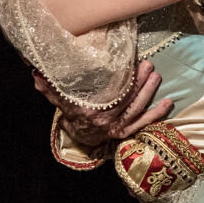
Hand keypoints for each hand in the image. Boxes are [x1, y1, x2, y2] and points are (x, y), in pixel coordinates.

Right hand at [35, 59, 173, 143]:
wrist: (80, 137)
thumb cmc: (73, 114)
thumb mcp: (60, 101)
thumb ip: (50, 88)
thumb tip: (35, 72)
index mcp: (92, 114)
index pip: (111, 97)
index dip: (124, 82)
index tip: (131, 65)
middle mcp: (107, 123)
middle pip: (127, 101)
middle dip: (140, 82)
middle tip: (148, 65)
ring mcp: (119, 128)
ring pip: (137, 110)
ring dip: (149, 93)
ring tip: (156, 75)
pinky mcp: (127, 133)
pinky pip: (144, 123)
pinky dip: (157, 114)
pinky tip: (168, 103)